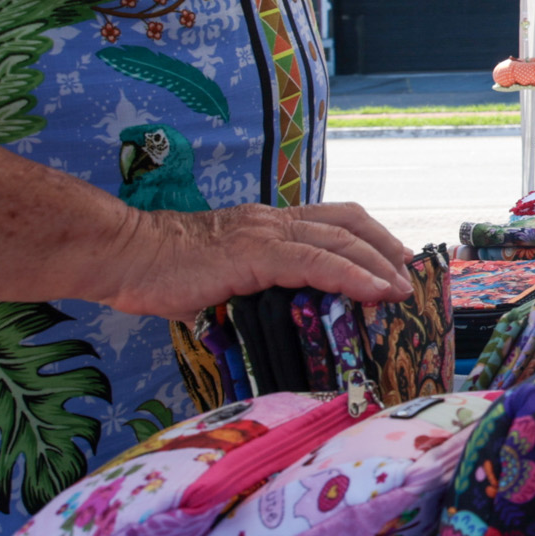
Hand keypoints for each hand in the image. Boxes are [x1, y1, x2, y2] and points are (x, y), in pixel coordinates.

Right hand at [81, 201, 416, 320]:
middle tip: (410, 276)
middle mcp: (272, 221)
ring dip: (379, 264)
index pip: (332, 220)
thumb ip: (249, 287)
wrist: (124, 255)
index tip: (394, 261)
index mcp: (266, 225)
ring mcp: (265, 235)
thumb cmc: (160, 271)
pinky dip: (352, 276)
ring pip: (340, 240)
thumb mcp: (218, 277)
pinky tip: (375, 292)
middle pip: (348, 222)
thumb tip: (269, 315)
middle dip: (385, 247)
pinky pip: (316, 262)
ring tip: (403, 289)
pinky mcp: (254, 255)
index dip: (369, 237)